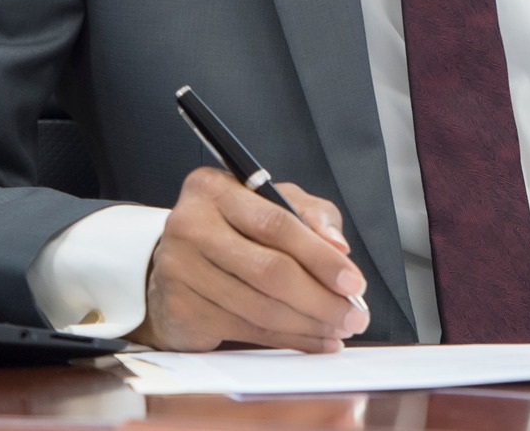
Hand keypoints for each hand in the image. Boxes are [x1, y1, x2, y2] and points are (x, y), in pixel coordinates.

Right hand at [133, 168, 369, 351]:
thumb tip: (338, 246)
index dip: (321, 257)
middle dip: (321, 299)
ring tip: (338, 329)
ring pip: (259, 307)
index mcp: (215, 189)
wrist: (176, 261)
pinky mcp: (179, 309)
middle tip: (353, 314)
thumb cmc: (234, 229)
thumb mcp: (273, 204)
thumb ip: (311, 215)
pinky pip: (244, 331)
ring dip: (308, 325)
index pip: (277, 225)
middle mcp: (190, 225)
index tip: (354, 282)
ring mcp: (179, 270)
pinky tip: (311, 340)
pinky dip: (286, 340)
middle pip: (269, 271)